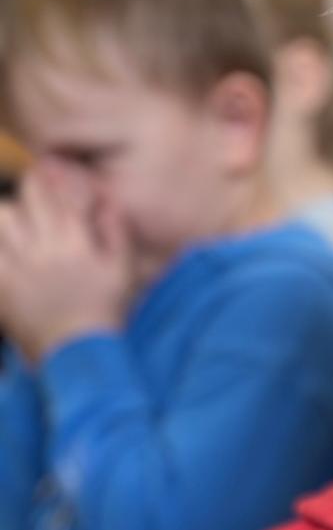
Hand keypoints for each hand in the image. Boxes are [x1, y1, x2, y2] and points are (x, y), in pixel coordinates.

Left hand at [0, 161, 132, 361]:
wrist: (80, 354)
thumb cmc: (104, 314)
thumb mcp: (122, 274)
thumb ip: (117, 234)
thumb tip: (107, 202)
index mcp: (77, 242)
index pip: (57, 193)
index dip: (49, 178)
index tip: (49, 175)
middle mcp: (46, 249)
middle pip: (25, 199)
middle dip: (27, 192)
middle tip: (31, 200)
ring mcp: (20, 266)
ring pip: (2, 218)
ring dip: (8, 216)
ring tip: (15, 226)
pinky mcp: (3, 284)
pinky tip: (6, 248)